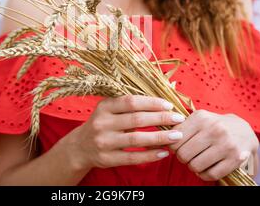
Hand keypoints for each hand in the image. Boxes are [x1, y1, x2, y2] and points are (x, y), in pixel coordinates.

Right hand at [64, 95, 185, 170]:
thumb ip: (130, 105)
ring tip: (177, 136)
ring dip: (160, 138)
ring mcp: (104, 142)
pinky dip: (150, 155)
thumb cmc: (103, 124)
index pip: (131, 102)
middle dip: (161, 118)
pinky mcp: (107, 159)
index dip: (152, 103)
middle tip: (179, 119)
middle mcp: (102, 123)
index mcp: (104, 106)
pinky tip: (164, 152)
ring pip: (136, 139)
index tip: (169, 105)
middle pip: (136, 119)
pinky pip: (132, 157)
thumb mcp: (109, 109)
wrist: (80, 147)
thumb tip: (164, 100)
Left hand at [169, 110, 258, 180]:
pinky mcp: (235, 159)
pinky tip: (205, 169)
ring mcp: (226, 145)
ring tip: (196, 161)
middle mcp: (214, 129)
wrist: (244, 131)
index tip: (178, 146)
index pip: (175, 138)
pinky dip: (204, 175)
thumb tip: (164, 138)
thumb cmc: (215, 125)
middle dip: (182, 158)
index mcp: (202, 117)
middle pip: (183, 154)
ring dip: (193, 167)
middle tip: (187, 156)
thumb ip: (182, 126)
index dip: (173, 146)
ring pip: (195, 165)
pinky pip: (211, 174)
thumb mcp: (200, 119)